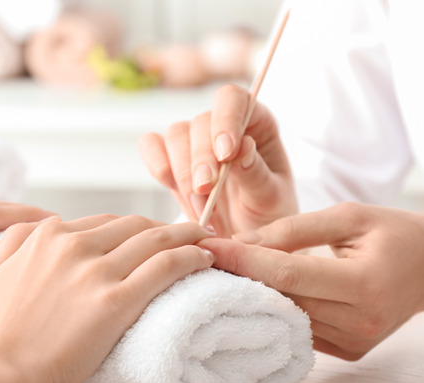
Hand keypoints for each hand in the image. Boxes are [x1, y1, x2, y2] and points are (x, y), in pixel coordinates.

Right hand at [0, 215, 215, 382]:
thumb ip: (13, 245)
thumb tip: (31, 229)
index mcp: (45, 238)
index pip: (102, 222)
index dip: (130, 228)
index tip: (145, 234)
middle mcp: (73, 246)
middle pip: (133, 225)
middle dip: (162, 226)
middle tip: (183, 234)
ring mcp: (96, 271)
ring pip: (155, 238)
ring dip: (186, 235)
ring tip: (203, 239)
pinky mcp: (117, 301)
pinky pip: (166, 266)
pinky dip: (190, 257)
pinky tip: (203, 258)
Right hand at [139, 84, 297, 236]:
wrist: (245, 241)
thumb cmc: (266, 216)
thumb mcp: (272, 199)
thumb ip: (257, 174)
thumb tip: (242, 147)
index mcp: (257, 123)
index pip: (234, 100)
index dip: (226, 119)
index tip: (225, 154)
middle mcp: (223, 124)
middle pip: (200, 122)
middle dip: (201, 160)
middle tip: (206, 192)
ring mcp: (194, 140)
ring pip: (175, 135)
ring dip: (182, 173)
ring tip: (200, 208)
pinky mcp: (171, 158)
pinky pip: (151, 146)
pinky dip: (157, 164)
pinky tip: (170, 186)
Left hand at [200, 203, 423, 360]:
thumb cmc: (397, 232)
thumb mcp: (349, 216)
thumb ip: (294, 230)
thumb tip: (241, 242)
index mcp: (365, 284)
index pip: (287, 274)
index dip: (243, 260)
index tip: (209, 246)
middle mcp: (361, 321)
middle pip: (282, 300)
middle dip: (241, 277)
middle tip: (207, 255)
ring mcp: (356, 342)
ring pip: (287, 317)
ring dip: (254, 294)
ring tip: (227, 269)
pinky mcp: (351, 351)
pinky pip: (302, 329)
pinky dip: (279, 308)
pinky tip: (259, 289)